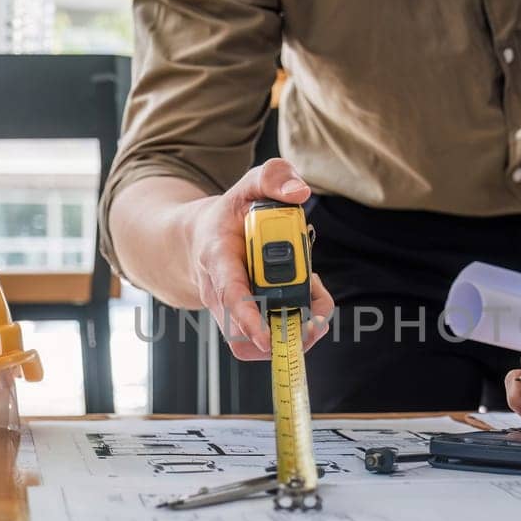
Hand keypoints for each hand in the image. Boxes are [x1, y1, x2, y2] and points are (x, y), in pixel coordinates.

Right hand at [182, 158, 334, 360]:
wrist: (202, 238)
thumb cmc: (231, 215)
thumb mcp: (249, 185)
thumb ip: (273, 177)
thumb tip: (299, 194)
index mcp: (218, 257)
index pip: (230, 293)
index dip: (248, 318)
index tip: (267, 338)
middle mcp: (219, 292)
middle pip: (247, 329)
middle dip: (287, 329)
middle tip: (317, 309)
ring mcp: (230, 312)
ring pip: (258, 343)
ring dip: (296, 332)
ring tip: (315, 301)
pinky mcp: (245, 323)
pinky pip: (268, 338)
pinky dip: (295, 326)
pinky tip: (305, 302)